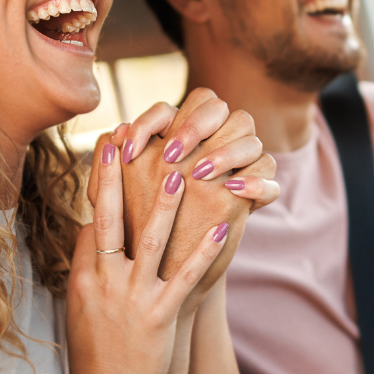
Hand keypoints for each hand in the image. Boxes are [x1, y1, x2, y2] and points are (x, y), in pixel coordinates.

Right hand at [65, 133, 231, 373]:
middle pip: (110, 219)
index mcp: (83, 277)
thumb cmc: (95, 348)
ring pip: (151, 241)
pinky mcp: (161, 314)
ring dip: (165, 205)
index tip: (108, 151)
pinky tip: (221, 228)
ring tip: (178, 172)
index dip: (101, 187)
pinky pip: (186, 276)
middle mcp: (106, 282)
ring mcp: (134, 297)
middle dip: (116, 178)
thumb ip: (87, 266)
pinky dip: (205, 252)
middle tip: (123, 139)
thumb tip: (93, 229)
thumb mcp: (79, 304)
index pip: (92, 222)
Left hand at [114, 89, 280, 289]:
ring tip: (202, 174)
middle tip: (174, 155)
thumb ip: (107, 164)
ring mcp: (232, 165)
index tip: (130, 150)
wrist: (163, 268)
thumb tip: (115, 133)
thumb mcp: (114, 199)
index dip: (153, 120)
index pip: (171, 106)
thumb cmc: (134, 230)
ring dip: (227, 150)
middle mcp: (206, 144)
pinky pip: (267, 171)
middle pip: (217, 107)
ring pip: (248, 134)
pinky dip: (258, 180)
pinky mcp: (249, 193)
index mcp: (173, 136)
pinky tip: (236, 190)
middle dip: (194, 126)